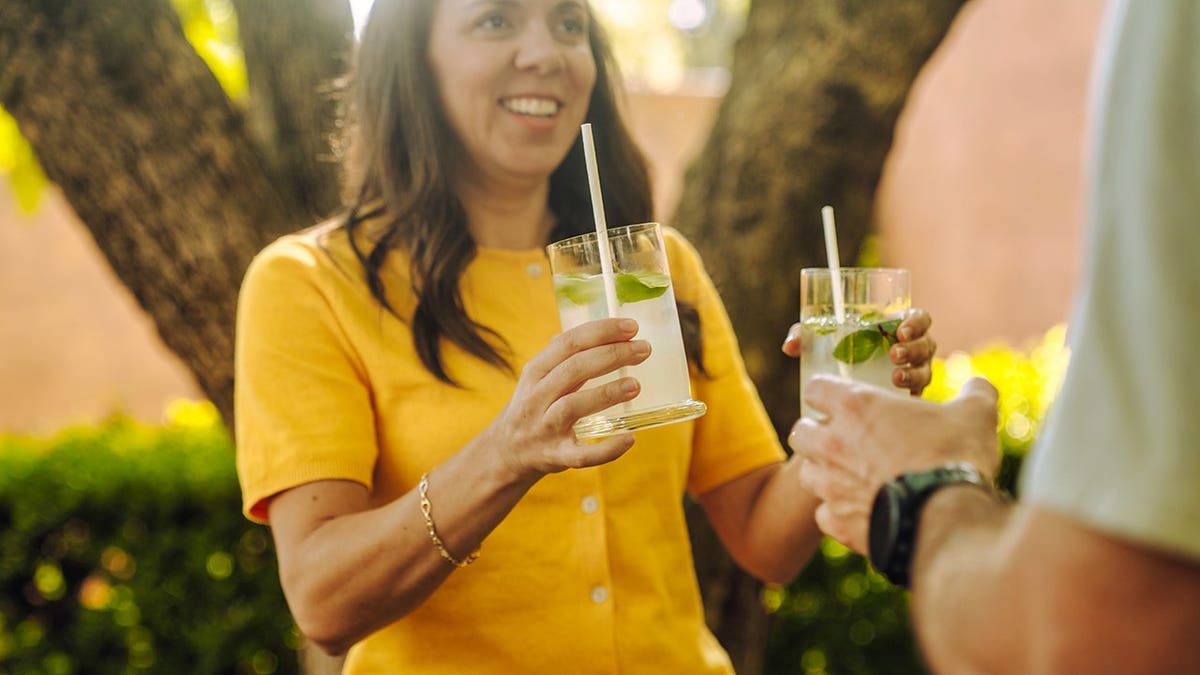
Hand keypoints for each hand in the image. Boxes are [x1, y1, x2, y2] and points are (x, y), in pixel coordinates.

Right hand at [487, 318, 650, 481]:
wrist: (506, 452)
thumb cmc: (534, 408)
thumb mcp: (539, 378)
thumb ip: (568, 358)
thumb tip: (612, 334)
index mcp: (535, 372)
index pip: (568, 343)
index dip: (601, 332)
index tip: (631, 327)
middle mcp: (537, 397)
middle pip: (574, 369)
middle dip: (611, 355)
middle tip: (643, 349)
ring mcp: (545, 428)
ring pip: (573, 406)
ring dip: (607, 393)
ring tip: (635, 385)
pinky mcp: (556, 457)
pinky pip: (582, 455)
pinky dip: (606, 449)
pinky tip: (629, 438)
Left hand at [782, 308, 936, 395]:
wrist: (839, 398)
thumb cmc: (834, 355)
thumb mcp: (819, 342)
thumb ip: (804, 335)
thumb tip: (790, 346)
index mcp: (894, 329)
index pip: (919, 319)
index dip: (916, 322)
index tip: (901, 330)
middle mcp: (909, 350)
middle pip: (926, 344)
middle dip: (914, 348)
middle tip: (894, 354)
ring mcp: (912, 375)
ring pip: (925, 370)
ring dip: (913, 373)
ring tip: (896, 378)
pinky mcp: (909, 400)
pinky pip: (918, 397)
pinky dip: (912, 397)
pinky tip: (902, 400)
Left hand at [789, 375, 999, 554]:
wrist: (949, 519)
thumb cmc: (956, 457)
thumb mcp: (974, 414)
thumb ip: (973, 393)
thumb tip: (979, 385)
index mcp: (856, 407)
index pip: (815, 388)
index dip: (827, 393)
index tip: (843, 402)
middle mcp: (833, 443)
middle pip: (800, 431)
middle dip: (817, 433)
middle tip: (843, 441)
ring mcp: (830, 485)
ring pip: (806, 473)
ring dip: (824, 472)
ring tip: (851, 477)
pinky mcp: (837, 521)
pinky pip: (824, 514)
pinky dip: (838, 512)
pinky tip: (861, 511)